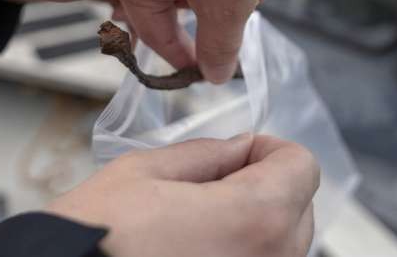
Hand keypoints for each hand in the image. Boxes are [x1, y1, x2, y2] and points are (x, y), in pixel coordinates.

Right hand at [46, 135, 318, 256]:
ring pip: (282, 244)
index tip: (239, 153)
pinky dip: (241, 251)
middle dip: (265, 185)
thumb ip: (206, 154)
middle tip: (215, 183)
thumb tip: (239, 148)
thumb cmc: (93, 237)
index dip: (270, 149)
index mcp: (254, 219)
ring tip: (198, 220)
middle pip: (299, 207)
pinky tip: (195, 247)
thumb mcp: (144, 172)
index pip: (303, 166)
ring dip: (255, 222)